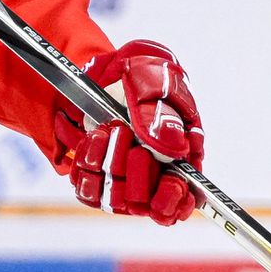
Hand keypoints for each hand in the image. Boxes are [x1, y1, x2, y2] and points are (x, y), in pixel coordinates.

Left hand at [51, 41, 203, 223]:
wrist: (110, 68)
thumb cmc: (146, 74)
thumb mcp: (159, 82)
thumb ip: (163, 113)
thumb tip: (173, 146)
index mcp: (182, 159)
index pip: (183, 200)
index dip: (176, 201)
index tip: (170, 184)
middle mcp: (153, 176)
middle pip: (146, 203)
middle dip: (137, 173)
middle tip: (128, 134)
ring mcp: (122, 178)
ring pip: (115, 199)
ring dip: (110, 164)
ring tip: (110, 129)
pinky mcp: (95, 176)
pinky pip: (87, 189)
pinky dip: (87, 165)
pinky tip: (94, 137)